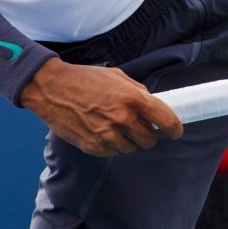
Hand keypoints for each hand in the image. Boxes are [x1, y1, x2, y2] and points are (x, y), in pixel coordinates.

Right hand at [17, 57, 183, 156]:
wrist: (51, 89)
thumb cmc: (85, 79)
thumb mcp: (116, 76)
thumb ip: (138, 91)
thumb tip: (154, 106)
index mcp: (132, 99)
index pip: (165, 121)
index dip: (175, 128)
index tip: (175, 131)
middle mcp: (122, 119)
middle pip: (150, 140)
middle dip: (147, 134)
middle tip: (137, 125)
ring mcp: (107, 135)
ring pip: (131, 147)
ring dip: (127, 139)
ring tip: (111, 123)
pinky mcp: (94, 147)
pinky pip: (113, 152)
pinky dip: (110, 144)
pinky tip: (99, 128)